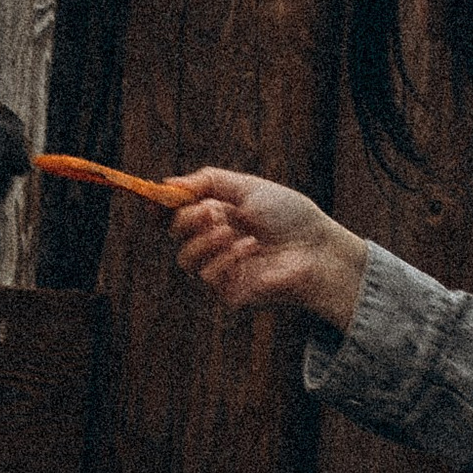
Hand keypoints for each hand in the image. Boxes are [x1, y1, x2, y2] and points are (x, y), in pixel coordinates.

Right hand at [168, 167, 367, 329]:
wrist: (317, 248)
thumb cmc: (289, 217)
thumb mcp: (247, 188)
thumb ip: (207, 181)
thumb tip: (167, 183)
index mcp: (215, 215)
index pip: (175, 212)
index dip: (160, 206)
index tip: (155, 197)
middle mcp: (213, 242)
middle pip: (175, 232)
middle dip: (188, 218)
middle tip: (212, 211)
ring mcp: (220, 268)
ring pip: (185, 258)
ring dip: (205, 240)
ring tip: (232, 231)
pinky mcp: (229, 292)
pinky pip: (207, 276)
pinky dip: (226, 258)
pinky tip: (250, 249)